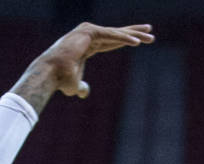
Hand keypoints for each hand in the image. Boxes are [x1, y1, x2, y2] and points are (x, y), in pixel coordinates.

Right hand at [36, 22, 153, 98]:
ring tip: (151, 37)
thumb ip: (82, 86)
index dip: (125, 39)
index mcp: (87, 45)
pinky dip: (124, 38)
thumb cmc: (61, 81)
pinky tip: (137, 42)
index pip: (110, 41)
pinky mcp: (89, 32)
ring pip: (116, 33)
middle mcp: (88, 35)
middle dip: (134, 32)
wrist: (52, 75)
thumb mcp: (75, 85)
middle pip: (116, 33)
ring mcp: (88, 31)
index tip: (139, 39)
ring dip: (135, 35)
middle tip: (150, 30)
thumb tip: (85, 92)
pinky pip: (111, 35)